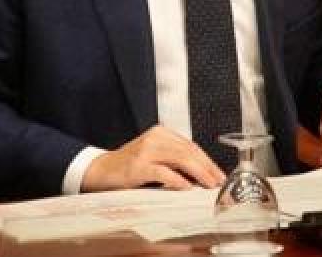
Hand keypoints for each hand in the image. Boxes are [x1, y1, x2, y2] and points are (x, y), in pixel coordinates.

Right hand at [81, 125, 226, 191]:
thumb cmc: (130, 167)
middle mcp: (155, 138)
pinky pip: (163, 172)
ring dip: (198, 174)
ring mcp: (146, 150)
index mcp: (161, 133)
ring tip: (209, 185)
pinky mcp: (138, 165)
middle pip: (189, 152)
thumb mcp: (155, 158)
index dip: (208, 162)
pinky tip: (187, 187)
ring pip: (181, 159)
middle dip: (207, 168)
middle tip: (219, 182)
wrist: (101, 171)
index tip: (219, 175)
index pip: (192, 146)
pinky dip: (177, 180)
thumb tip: (203, 176)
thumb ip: (175, 162)